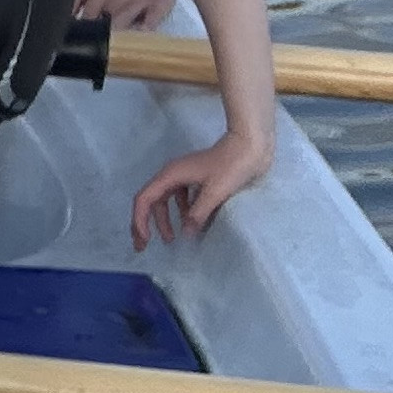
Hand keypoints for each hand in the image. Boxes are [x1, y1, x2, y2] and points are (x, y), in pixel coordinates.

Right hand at [130, 125, 272, 249]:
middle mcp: (173, 175)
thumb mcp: (215, 192)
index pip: (144, 199)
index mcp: (171, 175)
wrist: (251, 146)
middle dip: (148, 224)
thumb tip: (185, 235)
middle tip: (146, 246)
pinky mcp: (198, 180)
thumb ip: (198, 214)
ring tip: (173, 239)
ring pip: (167, 202)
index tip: (146, 241)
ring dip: (167, 220)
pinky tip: (194, 226)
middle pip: (153, 202)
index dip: (140, 221)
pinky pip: (184, 200)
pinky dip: (184, 213)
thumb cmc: (232, 166)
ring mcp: (185, 177)